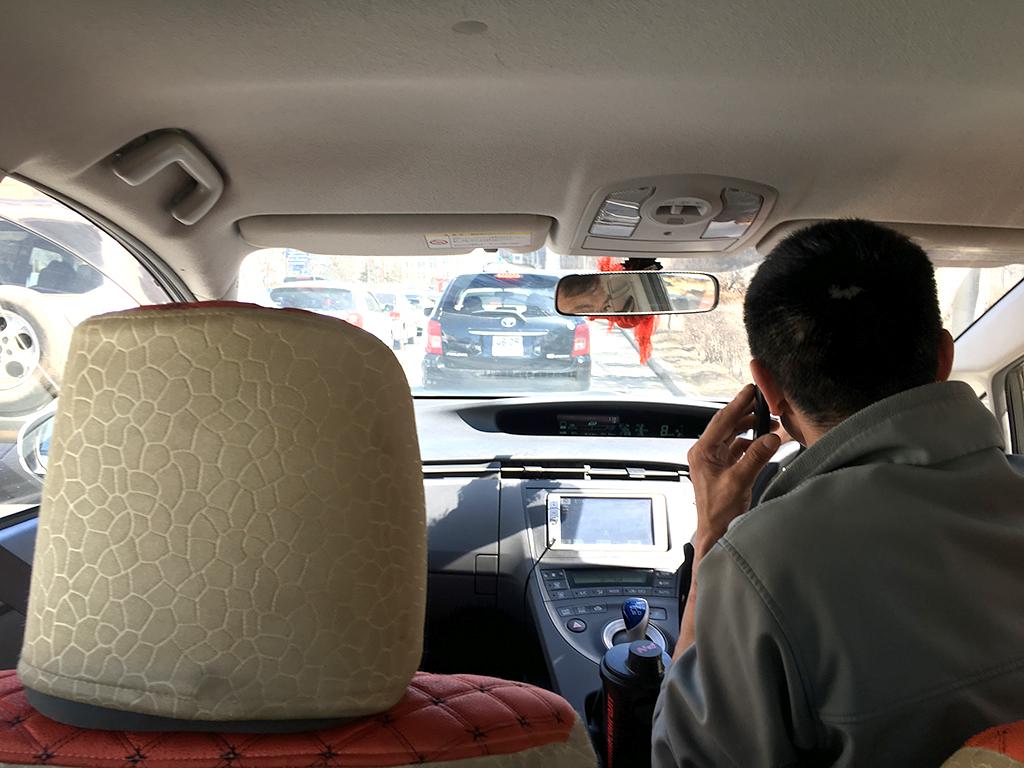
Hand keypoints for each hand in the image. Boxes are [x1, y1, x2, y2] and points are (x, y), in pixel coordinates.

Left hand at [687, 384, 780, 555]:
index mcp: (702, 452)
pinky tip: (763, 442)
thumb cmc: (718, 512)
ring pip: (733, 436)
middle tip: (764, 403)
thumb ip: (756, 457)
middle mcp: (705, 453)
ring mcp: (713, 461)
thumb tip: (770, 438)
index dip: (738, 403)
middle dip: (747, 414)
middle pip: (727, 425)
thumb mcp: (739, 481)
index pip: (722, 420)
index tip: (750, 390)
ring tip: (770, 423)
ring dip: (751, 429)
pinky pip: (738, 449)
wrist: (715, 533)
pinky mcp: (722, 469)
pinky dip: (751, 444)